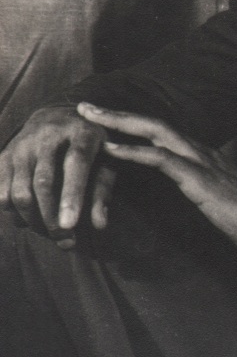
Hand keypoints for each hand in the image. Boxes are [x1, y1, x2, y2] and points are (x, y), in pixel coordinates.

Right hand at [0, 104, 116, 247]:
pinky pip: (2, 193)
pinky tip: (31, 220)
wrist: (57, 115)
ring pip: (20, 191)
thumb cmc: (90, 146)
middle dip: (51, 218)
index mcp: (82, 132)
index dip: (72, 195)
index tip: (70, 225)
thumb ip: (103, 190)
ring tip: (51, 233)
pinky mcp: (5, 155)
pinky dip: (14, 214)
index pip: (76, 163)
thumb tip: (99, 225)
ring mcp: (23, 145)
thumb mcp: (107, 160)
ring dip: (34, 221)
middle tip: (66, 241)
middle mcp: (48, 135)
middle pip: (43, 182)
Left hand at [79, 103, 236, 255]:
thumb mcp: (214, 199)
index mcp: (201, 155)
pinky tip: (112, 149)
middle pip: (152, 123)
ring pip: (154, 131)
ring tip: (90, 117)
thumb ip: (195, 189)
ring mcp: (201, 161)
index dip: (131, 123)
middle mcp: (199, 150)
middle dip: (116, 113)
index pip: (161, 131)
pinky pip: (162, 159)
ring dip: (119, 123)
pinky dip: (134, 151)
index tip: (104, 118)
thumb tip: (177, 193)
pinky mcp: (200, 178)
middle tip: (84, 106)